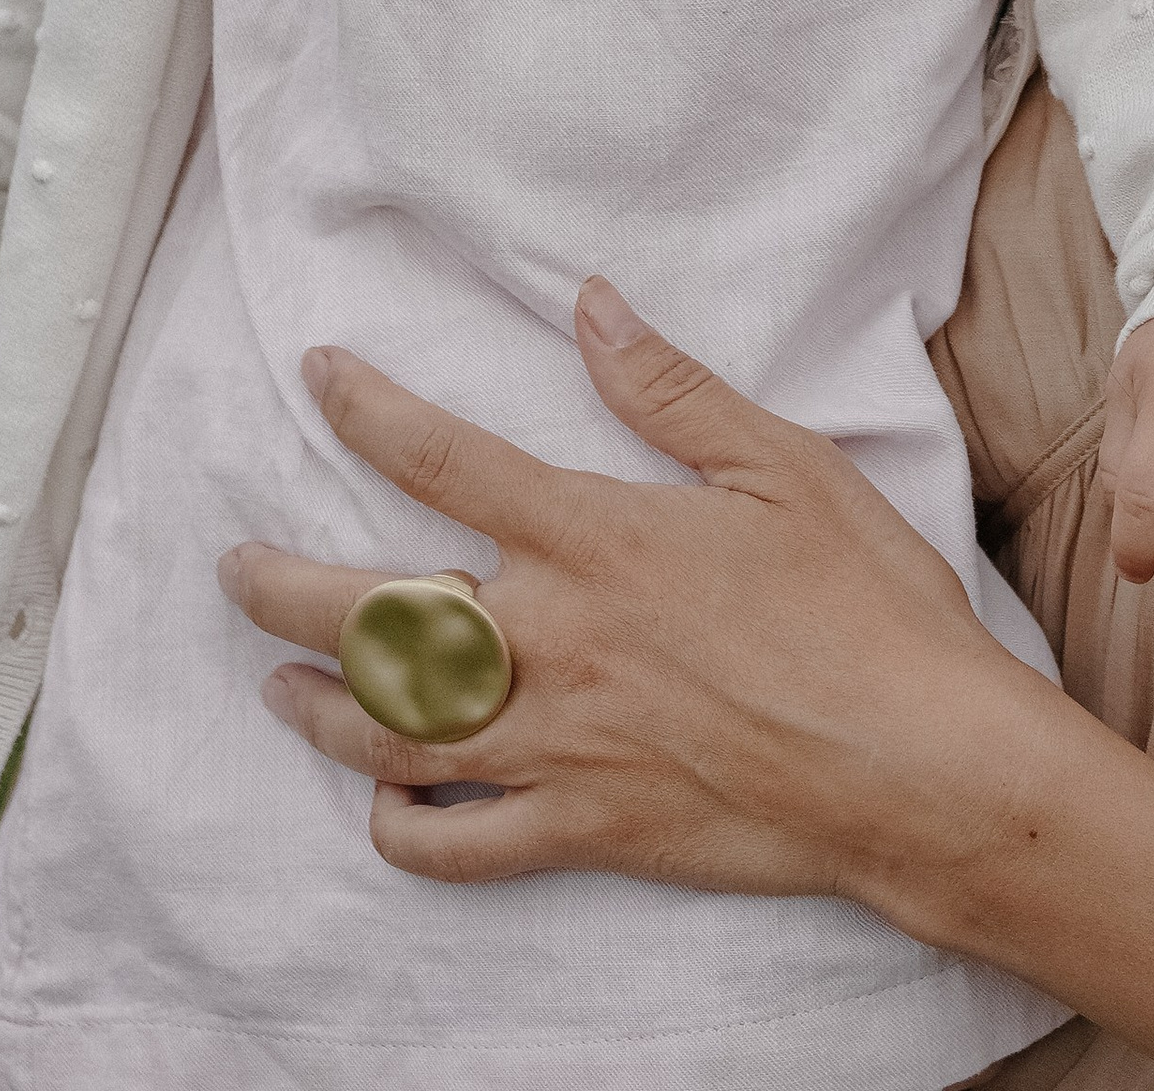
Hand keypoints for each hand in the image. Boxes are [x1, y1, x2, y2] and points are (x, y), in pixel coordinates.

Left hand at [217, 279, 1054, 906]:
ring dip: (318, 709)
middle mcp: (554, 643)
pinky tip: (382, 811)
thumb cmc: (867, 605)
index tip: (317, 372)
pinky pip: (459, 846)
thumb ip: (672, 391)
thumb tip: (592, 308)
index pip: (444, 461)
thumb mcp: (782, 468)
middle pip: (376, 617)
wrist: (918, 763)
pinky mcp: (585, 830)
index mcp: (596, 539)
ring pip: (393, 739)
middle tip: (235, 569)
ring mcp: (560, 747)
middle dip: (284, 590)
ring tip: (277, 685)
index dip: (368, 409)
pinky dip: (402, 832)